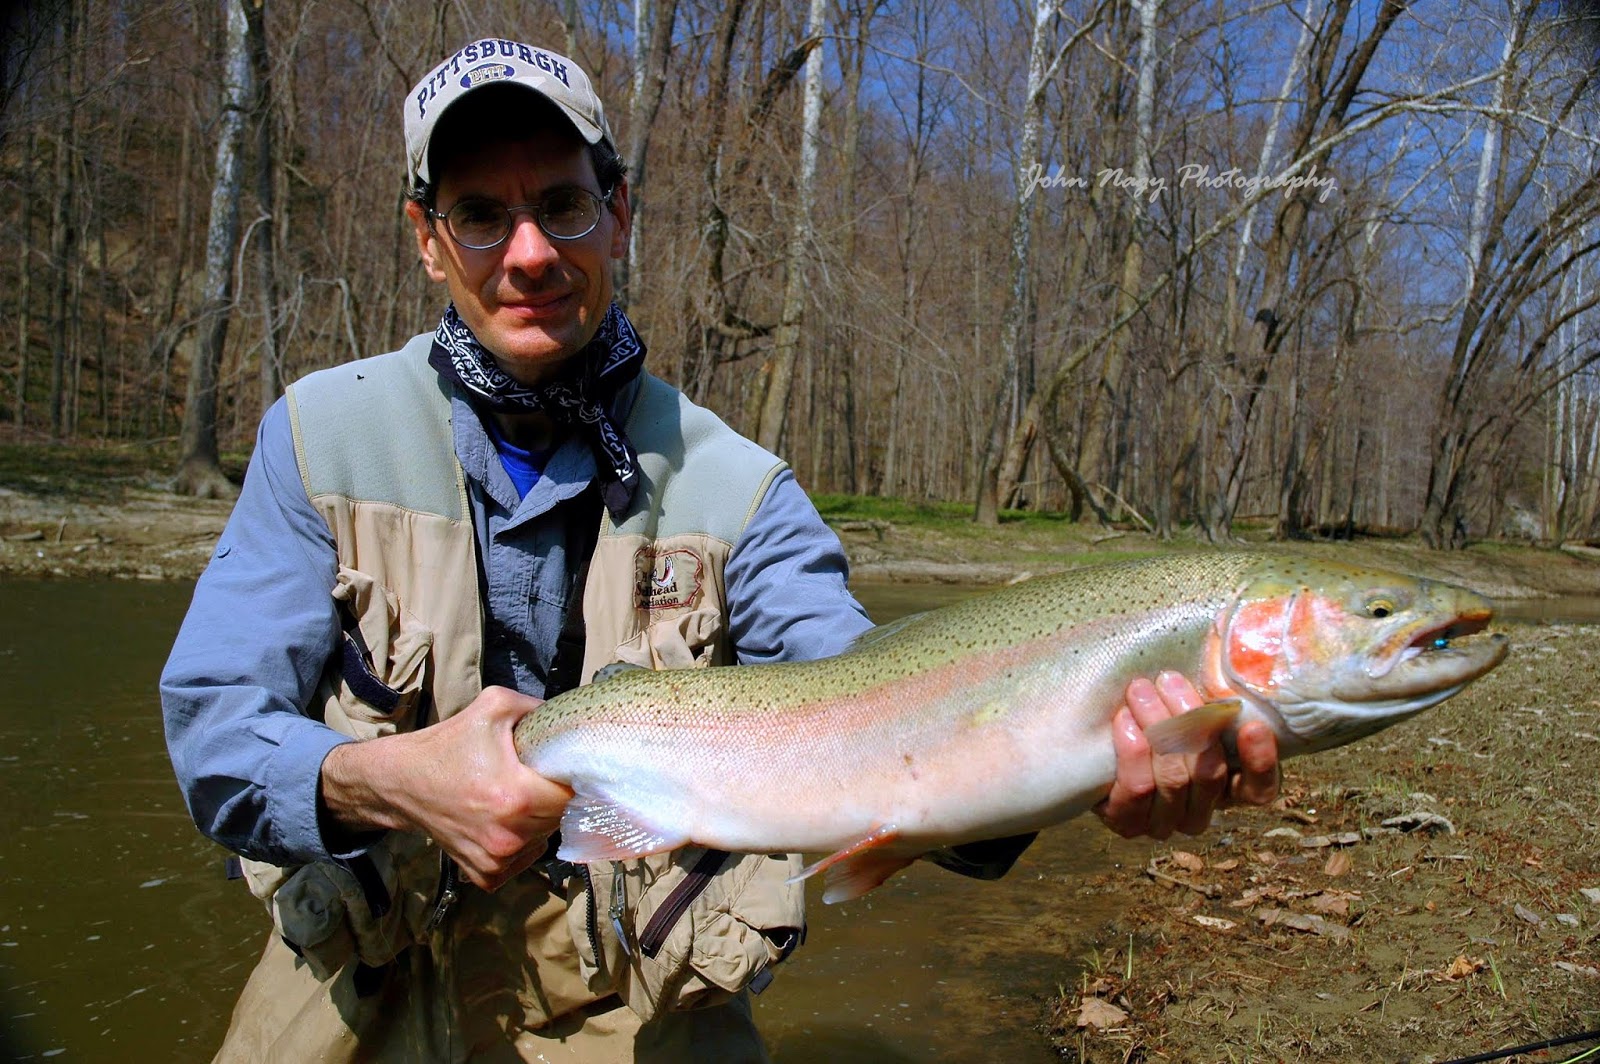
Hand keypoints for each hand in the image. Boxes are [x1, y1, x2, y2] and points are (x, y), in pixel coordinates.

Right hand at [320, 685, 571, 890]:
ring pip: (543, 840)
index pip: (572, 793)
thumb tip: (573, 718)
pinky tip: (500, 822)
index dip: (569, 777)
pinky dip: (519, 843)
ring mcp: (497, 861)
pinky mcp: (487, 876)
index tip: (558, 768)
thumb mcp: (494, 706)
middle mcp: (509, 836)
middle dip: (553, 798)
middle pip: (559, 818)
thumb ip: (538, 708)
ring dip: (537, 822)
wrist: (402, 782)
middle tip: (532, 779)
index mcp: (516, 796)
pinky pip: (522, 861)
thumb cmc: (448, 745)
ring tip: (512, 800)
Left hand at [1094, 671, 1279, 839]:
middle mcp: (1200, 813)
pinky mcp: (1128, 823)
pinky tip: (1124, 720)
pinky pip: (1136, 790)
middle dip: (1189, 721)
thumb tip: (1221, 642)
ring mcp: (1165, 823)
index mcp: (1226, 791)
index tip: (1254, 726)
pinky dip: (1132, 751)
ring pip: (1172, 779)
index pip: (1258, 790)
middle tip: (1169, 680)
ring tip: (1140, 690)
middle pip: (1209, 773)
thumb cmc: (1151, 723)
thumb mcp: (1183, 713)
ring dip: (1157, 727)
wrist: (1091, 755)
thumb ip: (1205, 701)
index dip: (1260, 762)